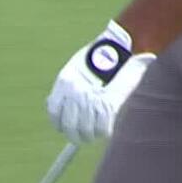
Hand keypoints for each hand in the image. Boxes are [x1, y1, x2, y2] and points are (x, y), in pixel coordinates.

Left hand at [46, 20, 155, 143]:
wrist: (127, 44)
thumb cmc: (107, 55)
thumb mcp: (81, 66)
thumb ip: (69, 86)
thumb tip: (56, 108)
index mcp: (65, 80)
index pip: (54, 112)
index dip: (60, 124)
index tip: (65, 129)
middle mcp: (74, 90)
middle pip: (70, 126)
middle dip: (77, 135)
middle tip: (83, 137)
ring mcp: (90, 97)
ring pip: (87, 130)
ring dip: (93, 134)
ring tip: (98, 131)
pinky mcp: (107, 104)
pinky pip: (103, 128)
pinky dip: (107, 131)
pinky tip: (110, 127)